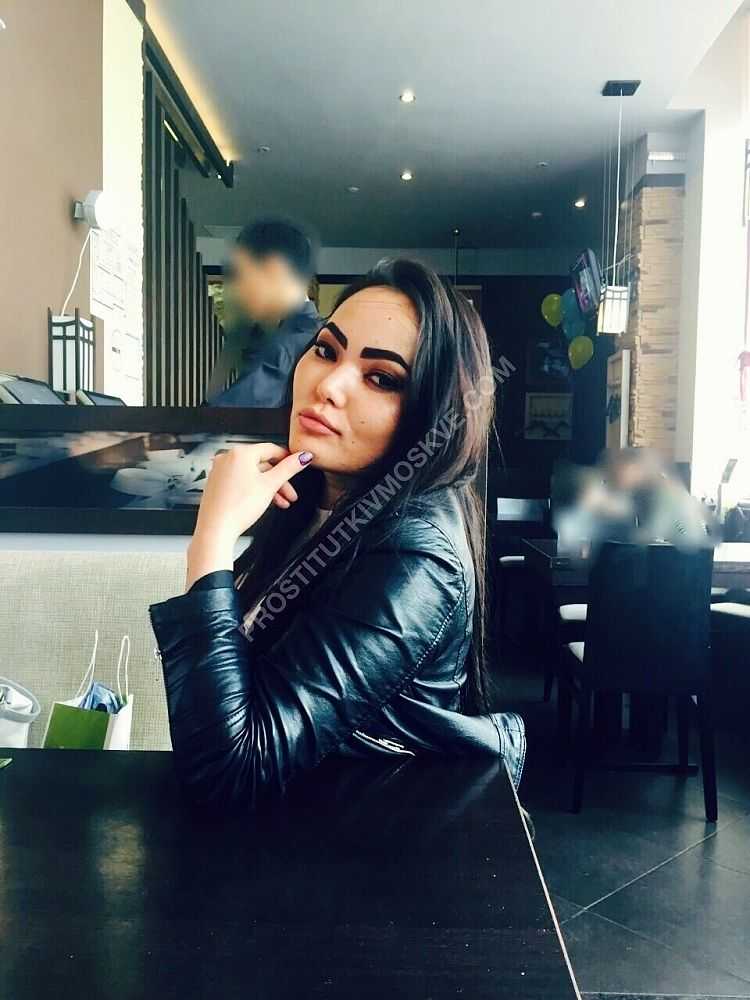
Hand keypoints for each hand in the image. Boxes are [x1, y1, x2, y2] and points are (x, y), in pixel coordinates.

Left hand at [194, 443, 312, 545]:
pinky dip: (254, 490)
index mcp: (240, 453)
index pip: (271, 449)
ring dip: (268, 488)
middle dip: (279, 480)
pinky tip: (262, 502)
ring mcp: (220, 471)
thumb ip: (289, 468)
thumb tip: (303, 457)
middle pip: (262, 464)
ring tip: (279, 502)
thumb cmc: (237, 508)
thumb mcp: (270, 485)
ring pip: (252, 475)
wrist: (216, 529)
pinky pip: (240, 481)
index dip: (287, 458)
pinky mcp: (216, 484)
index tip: (296, 465)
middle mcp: (227, 458)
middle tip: (290, 493)